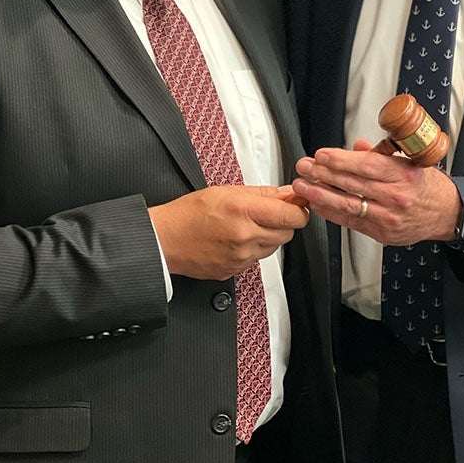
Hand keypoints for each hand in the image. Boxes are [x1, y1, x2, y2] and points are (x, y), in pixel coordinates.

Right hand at [148, 184, 308, 278]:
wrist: (165, 239)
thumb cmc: (189, 213)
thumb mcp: (227, 191)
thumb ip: (262, 193)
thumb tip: (287, 193)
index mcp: (244, 211)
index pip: (292, 215)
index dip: (298, 209)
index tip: (296, 205)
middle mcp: (246, 237)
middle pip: (288, 233)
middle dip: (284, 222)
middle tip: (269, 213)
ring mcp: (241, 257)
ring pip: (274, 246)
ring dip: (269, 235)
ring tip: (248, 225)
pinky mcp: (236, 270)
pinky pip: (257, 259)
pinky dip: (254, 249)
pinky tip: (237, 239)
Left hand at [293, 141, 460, 244]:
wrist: (448, 214)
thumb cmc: (428, 186)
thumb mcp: (410, 162)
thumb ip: (381, 154)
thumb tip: (357, 146)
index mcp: (403, 175)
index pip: (367, 165)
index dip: (341, 160)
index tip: (321, 155)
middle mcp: (396, 197)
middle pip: (353, 184)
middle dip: (323, 174)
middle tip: (304, 167)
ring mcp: (389, 218)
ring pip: (349, 206)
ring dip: (321, 195)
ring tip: (303, 186)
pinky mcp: (383, 234)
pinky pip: (352, 223)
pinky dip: (332, 213)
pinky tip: (318, 204)